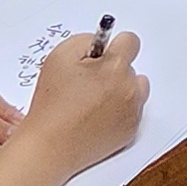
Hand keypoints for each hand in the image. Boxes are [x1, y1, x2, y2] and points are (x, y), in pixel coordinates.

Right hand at [20, 30, 147, 174]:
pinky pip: (131, 112)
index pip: (131, 41)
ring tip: (93, 101)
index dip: (114, 46)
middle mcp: (130, 89)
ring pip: (135, 90)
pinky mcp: (130, 132)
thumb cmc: (52, 102)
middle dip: (113, 71)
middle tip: (88, 83)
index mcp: (115, 67)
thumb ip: (85, 40)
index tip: (102, 55)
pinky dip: (118, 112)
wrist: (51, 145)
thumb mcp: (60, 56)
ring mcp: (132, 112)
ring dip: (121, 91)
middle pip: (132, 68)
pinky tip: (95, 117)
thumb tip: (101, 44)